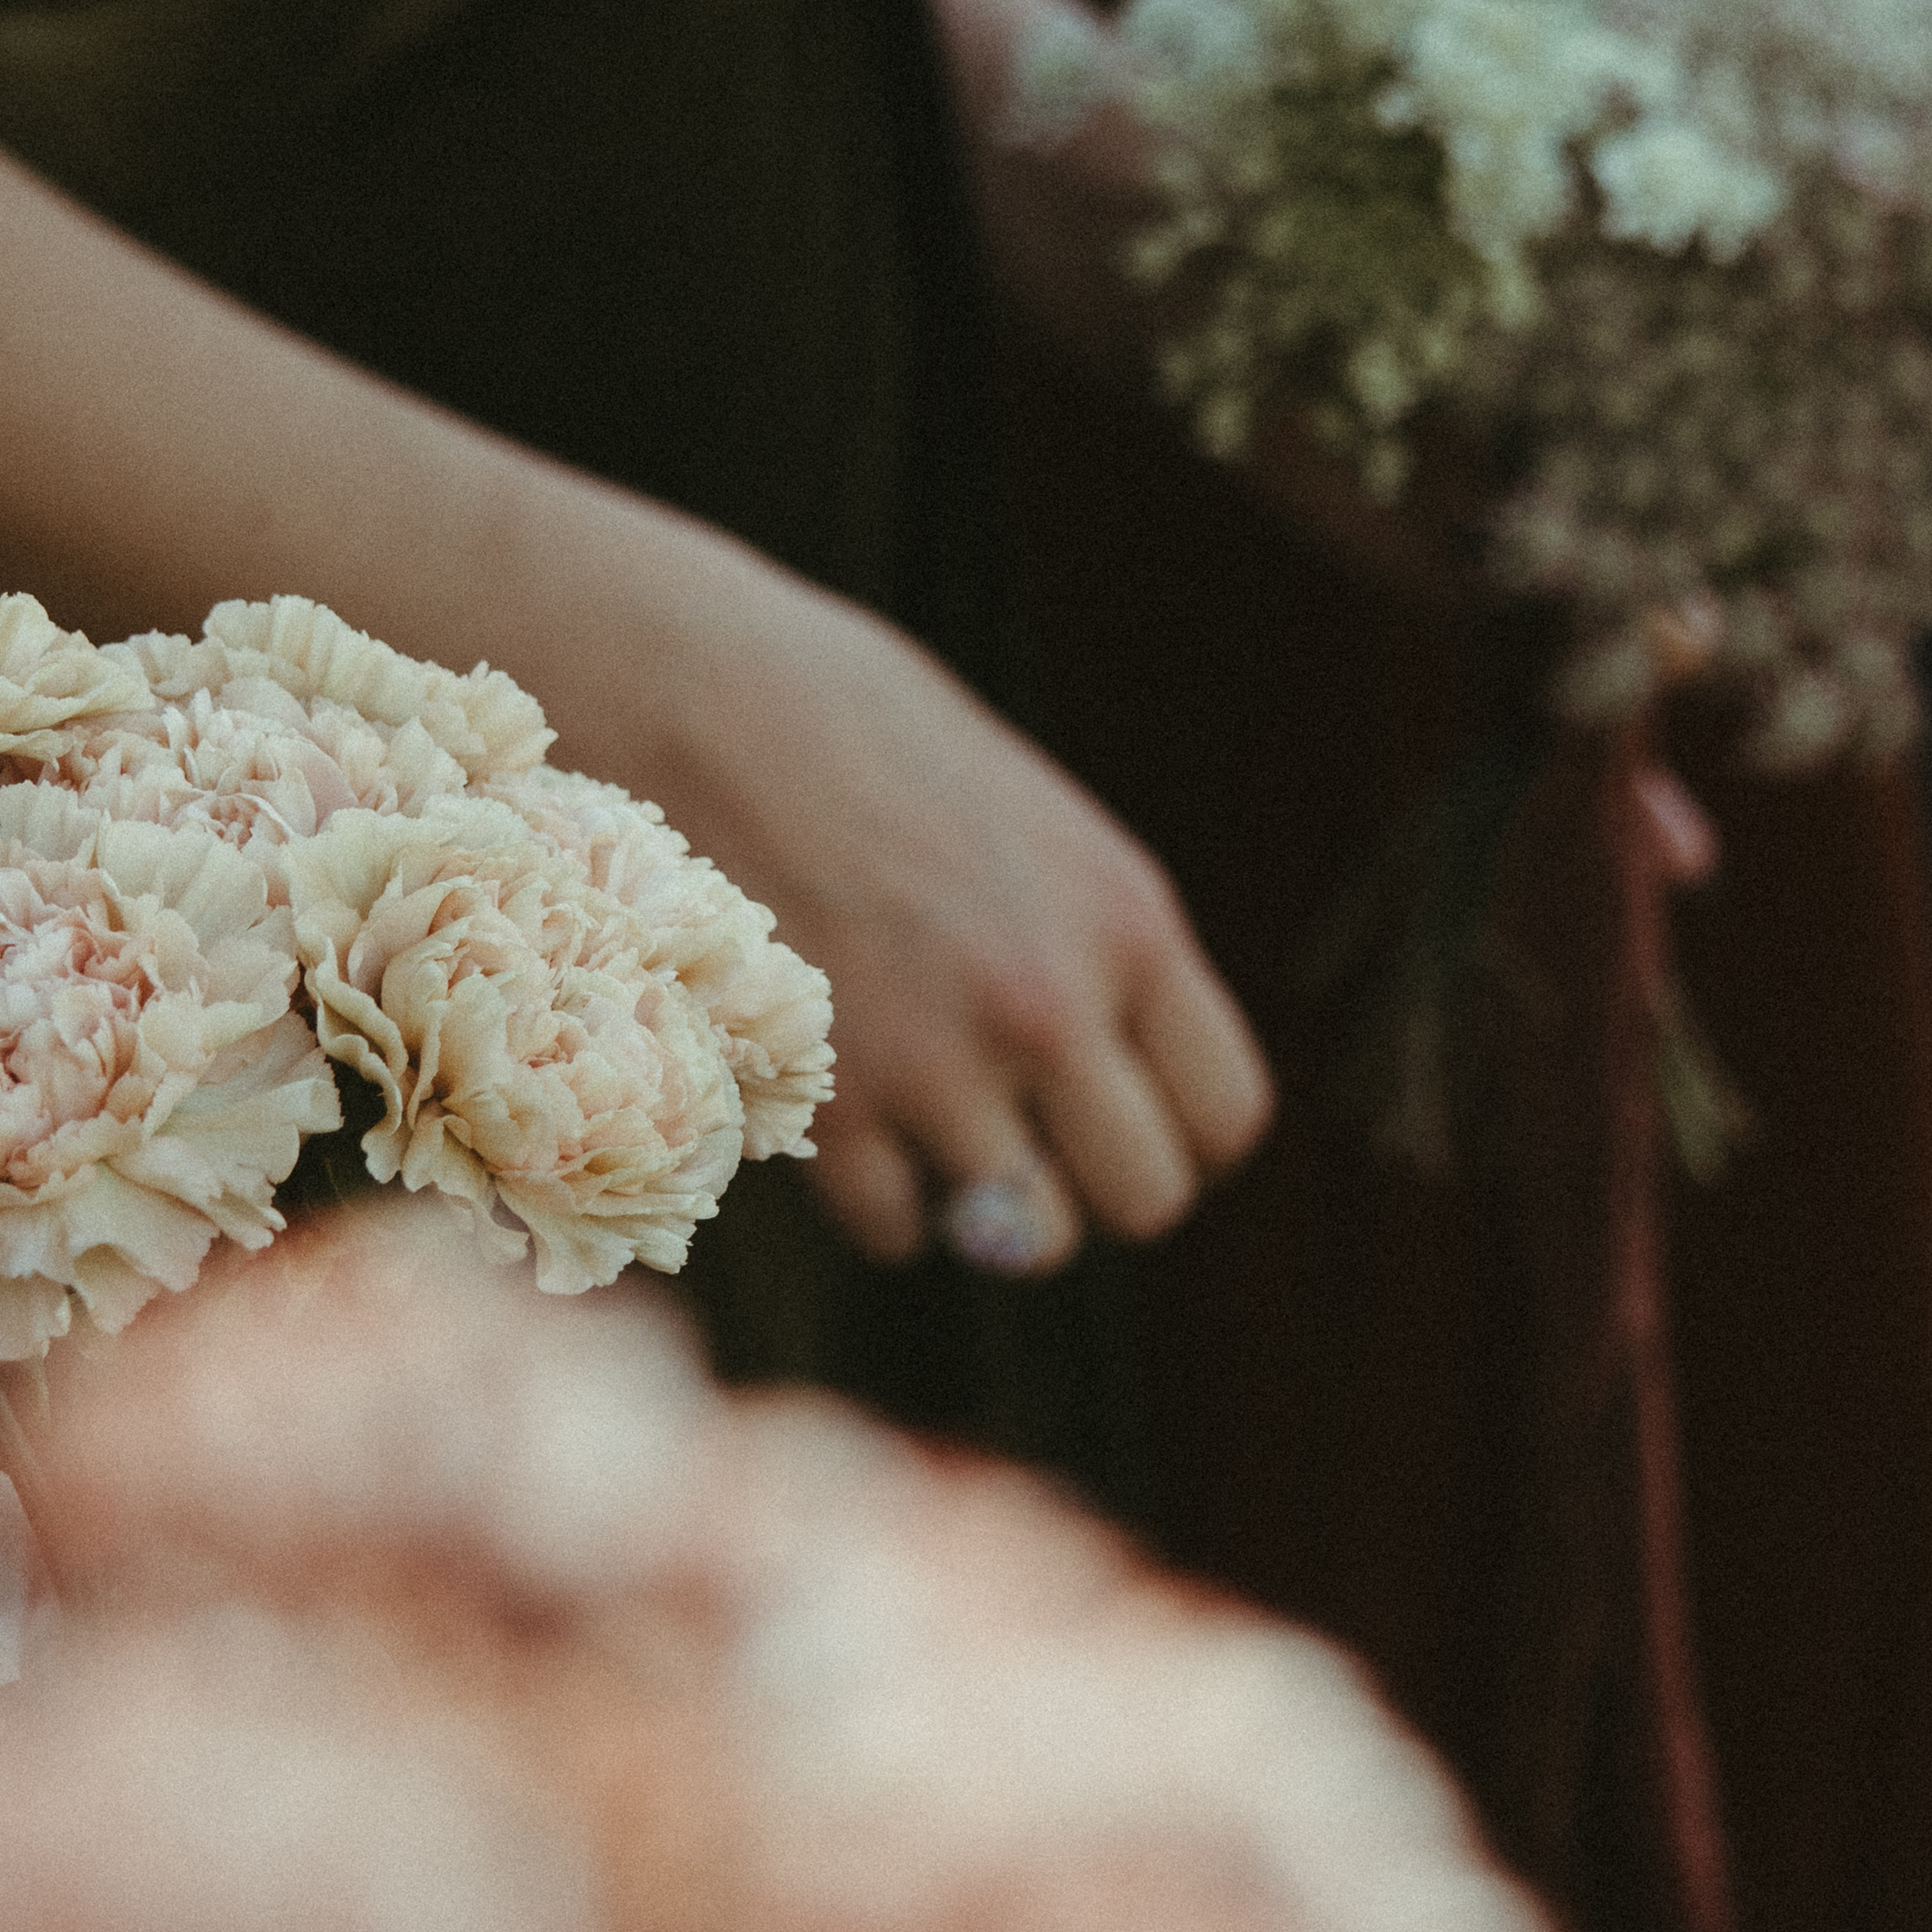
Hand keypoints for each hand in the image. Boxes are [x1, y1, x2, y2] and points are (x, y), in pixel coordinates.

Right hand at [568, 537, 1273, 1280]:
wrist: (704, 695)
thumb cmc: (867, 738)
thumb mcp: (1036, 829)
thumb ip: (1092, 954)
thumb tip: (1117, 1089)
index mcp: (1127, 921)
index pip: (1227, 1114)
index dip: (1182, 1136)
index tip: (1125, 1118)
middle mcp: (1051, 1005)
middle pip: (1146, 1201)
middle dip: (1094, 1188)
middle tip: (1035, 1142)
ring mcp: (936, 1063)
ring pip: (1024, 1236)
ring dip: (985, 1199)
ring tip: (935, 1121)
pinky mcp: (823, 1101)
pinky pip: (897, 1229)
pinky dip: (881, 1200)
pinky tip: (856, 1114)